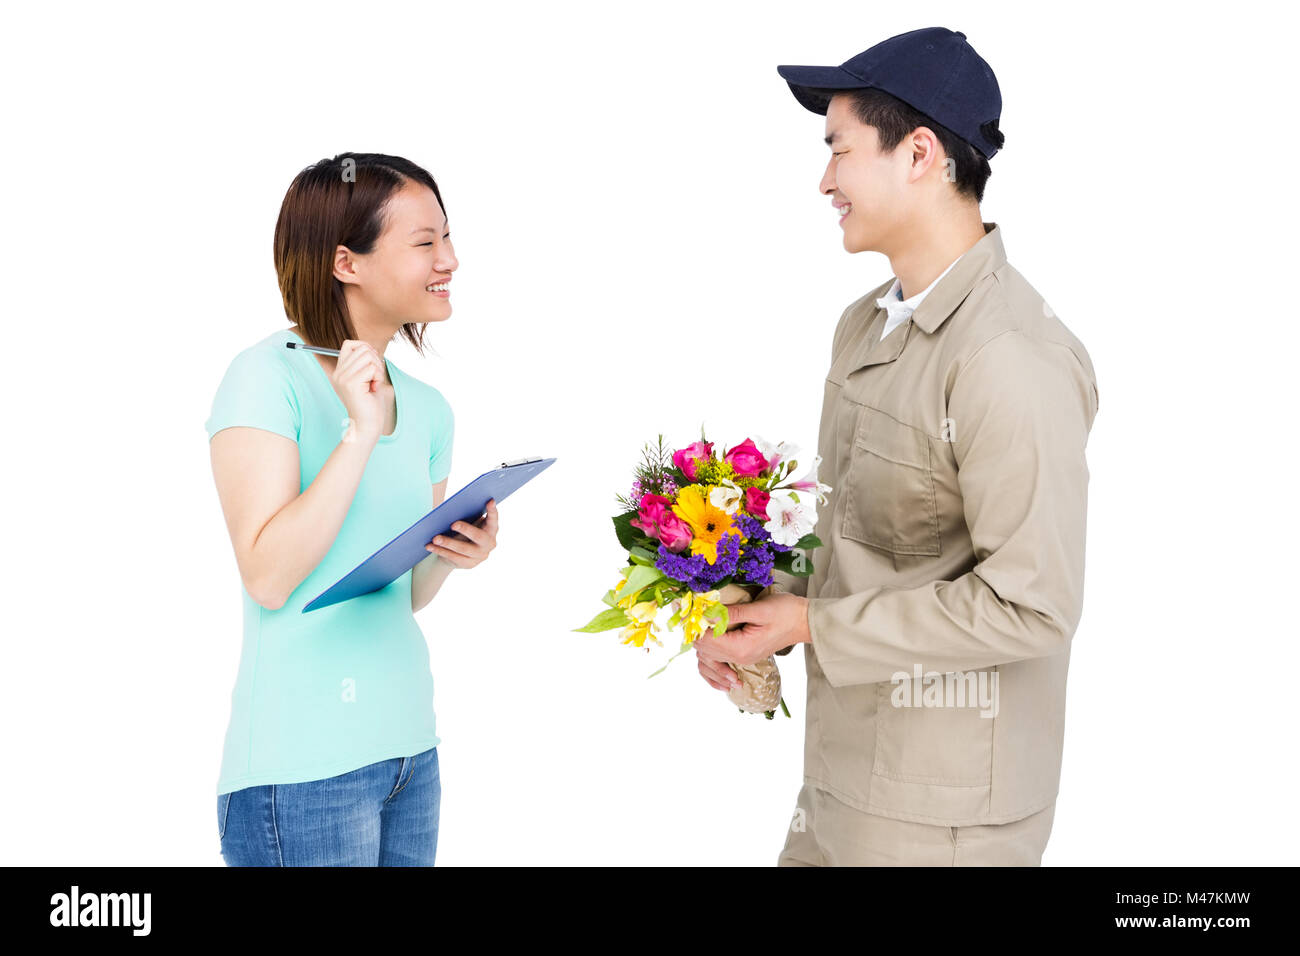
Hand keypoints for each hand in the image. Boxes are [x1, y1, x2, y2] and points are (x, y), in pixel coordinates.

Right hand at [328, 340, 387, 437]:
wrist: (367, 424)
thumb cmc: (370, 403)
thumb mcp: (367, 378)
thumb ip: (365, 362)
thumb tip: (370, 347)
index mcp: (340, 371)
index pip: (350, 344)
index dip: (365, 348)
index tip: (372, 364)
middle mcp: (338, 373)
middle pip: (362, 348)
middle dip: (375, 361)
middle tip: (375, 377)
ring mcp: (343, 378)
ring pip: (368, 356)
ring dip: (378, 369)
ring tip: (374, 383)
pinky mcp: (351, 384)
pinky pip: (372, 368)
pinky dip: (378, 377)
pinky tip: (374, 389)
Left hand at [424, 499, 498, 569]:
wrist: (458, 552)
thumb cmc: (464, 530)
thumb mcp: (468, 522)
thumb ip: (466, 517)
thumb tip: (451, 510)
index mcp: (491, 529)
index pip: (493, 520)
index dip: (493, 511)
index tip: (490, 500)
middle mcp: (489, 543)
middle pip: (479, 536)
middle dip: (466, 529)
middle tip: (453, 524)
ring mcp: (480, 555)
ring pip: (463, 549)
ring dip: (448, 543)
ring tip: (435, 538)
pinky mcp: (469, 564)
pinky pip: (454, 557)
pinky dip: (441, 551)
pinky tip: (430, 546)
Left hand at [694, 593, 810, 670]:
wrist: (804, 622)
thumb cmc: (786, 612)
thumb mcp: (759, 609)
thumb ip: (731, 613)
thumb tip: (706, 613)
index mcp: (741, 648)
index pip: (707, 641)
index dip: (696, 625)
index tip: (693, 608)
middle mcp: (739, 658)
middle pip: (704, 651)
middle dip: (696, 633)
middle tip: (693, 612)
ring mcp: (742, 659)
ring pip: (709, 661)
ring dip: (700, 645)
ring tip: (697, 626)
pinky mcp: (744, 656)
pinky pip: (719, 665)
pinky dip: (709, 665)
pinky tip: (705, 658)